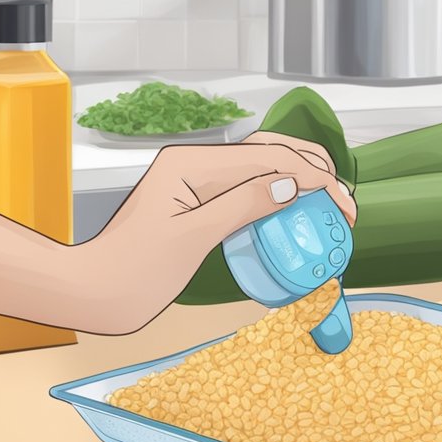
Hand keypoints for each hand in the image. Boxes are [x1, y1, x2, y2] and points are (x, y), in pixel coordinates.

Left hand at [77, 139, 356, 332]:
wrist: (96, 290)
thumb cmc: (133, 271)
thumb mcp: (194, 238)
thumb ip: (244, 205)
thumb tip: (291, 184)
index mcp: (192, 163)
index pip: (267, 158)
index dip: (312, 177)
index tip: (343, 205)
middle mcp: (194, 161)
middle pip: (268, 151)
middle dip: (312, 170)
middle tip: (345, 203)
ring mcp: (194, 179)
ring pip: (260, 166)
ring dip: (299, 178)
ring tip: (330, 201)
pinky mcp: (195, 198)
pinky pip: (245, 186)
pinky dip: (277, 193)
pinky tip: (295, 208)